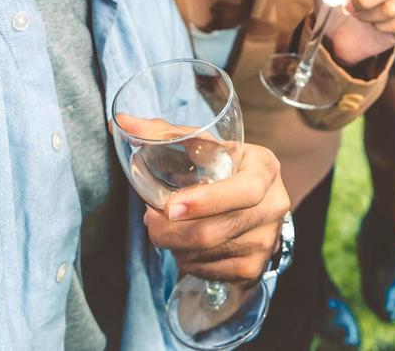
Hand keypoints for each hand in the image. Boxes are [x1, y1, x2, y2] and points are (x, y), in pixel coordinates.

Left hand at [142, 139, 290, 282]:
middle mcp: (273, 206)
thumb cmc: (226, 166)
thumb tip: (121, 122)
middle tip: (150, 220)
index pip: (244, 191)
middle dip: (170, 231)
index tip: (170, 207)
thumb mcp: (205, 145)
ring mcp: (265, 241)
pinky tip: (186, 244)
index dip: (207, 202)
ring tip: (169, 229)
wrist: (258, 198)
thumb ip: (164, 133)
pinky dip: (187, 260)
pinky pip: (208, 271)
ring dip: (175, 245)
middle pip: (214, 231)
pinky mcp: (254, 268)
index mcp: (264, 169)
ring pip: (205, 254)